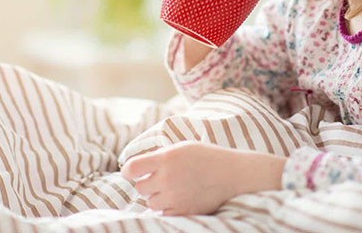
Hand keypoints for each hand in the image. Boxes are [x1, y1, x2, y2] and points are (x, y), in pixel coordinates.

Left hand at [121, 141, 285, 215]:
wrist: (233, 175)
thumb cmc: (208, 157)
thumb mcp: (183, 147)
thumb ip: (160, 156)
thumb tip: (137, 166)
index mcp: (166, 158)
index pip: (132, 168)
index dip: (128, 171)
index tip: (130, 173)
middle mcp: (167, 178)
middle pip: (139, 188)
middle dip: (146, 184)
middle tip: (159, 180)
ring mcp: (175, 197)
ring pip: (150, 202)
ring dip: (156, 197)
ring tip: (173, 188)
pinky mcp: (183, 211)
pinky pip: (164, 213)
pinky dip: (168, 207)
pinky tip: (180, 197)